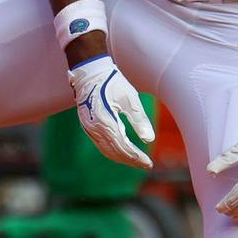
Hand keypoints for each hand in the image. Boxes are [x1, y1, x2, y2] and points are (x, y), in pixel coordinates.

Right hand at [67, 54, 153, 168]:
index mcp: (105, 120)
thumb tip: (149, 140)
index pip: (123, 146)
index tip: (149, 163)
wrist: (90, 73)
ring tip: (138, 161)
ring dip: (123, 158)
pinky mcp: (88, 127)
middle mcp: (94, 128)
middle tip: (146, 165)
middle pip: (114, 152)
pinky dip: (113, 152)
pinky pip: (101, 145)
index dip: (136, 157)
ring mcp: (89, 129)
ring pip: (107, 151)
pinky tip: (124, 153)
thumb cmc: (113, 82)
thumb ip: (139, 119)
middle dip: (131, 160)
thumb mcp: (130, 98)